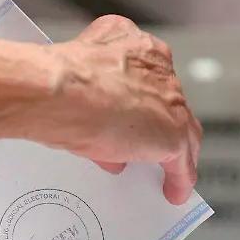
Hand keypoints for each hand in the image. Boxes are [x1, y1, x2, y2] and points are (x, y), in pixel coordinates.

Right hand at [24, 15, 200, 204]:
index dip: (138, 102)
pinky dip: (179, 179)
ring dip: (172, 152)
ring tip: (164, 171)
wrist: (57, 93)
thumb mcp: (77, 85)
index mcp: (135, 47)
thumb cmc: (56, 84)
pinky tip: (174, 192)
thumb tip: (98, 134)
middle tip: (141, 148)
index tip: (129, 115)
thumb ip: (94, 103)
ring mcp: (170, 101)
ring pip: (182, 131)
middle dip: (154, 126)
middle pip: (167, 105)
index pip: (147, 79)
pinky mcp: (173, 134)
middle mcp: (159, 69)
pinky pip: (182, 162)